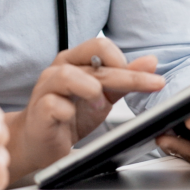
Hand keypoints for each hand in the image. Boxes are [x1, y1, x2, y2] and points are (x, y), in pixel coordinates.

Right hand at [4, 37, 164, 180]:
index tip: (150, 79)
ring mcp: (46, 89)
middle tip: (152, 85)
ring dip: (91, 90)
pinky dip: (67, 111)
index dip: (126, 61)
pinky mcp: (38, 110)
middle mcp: (58, 69)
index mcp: (74, 61)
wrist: (39, 142)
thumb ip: (124, 79)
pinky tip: (71, 117)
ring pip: (67, 75)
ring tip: (101, 106)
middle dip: (127, 75)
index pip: (102, 46)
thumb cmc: (68, 115)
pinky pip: (53, 105)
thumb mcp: (103, 96)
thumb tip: (151, 62)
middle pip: (94, 61)